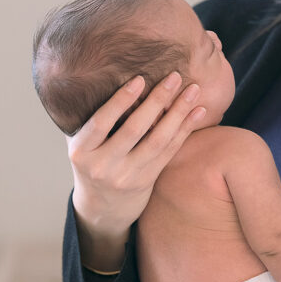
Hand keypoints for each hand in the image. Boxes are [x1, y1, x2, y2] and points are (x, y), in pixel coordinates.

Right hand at [67, 72, 206, 266]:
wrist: (102, 207)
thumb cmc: (92, 161)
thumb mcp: (82, 144)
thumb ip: (90, 118)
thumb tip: (104, 74)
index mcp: (81, 153)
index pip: (101, 123)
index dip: (120, 100)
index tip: (140, 78)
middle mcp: (102, 166)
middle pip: (134, 129)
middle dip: (156, 100)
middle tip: (174, 76)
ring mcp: (126, 177)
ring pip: (157, 141)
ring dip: (178, 113)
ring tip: (193, 90)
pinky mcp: (148, 181)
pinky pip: (169, 151)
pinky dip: (185, 130)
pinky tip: (198, 111)